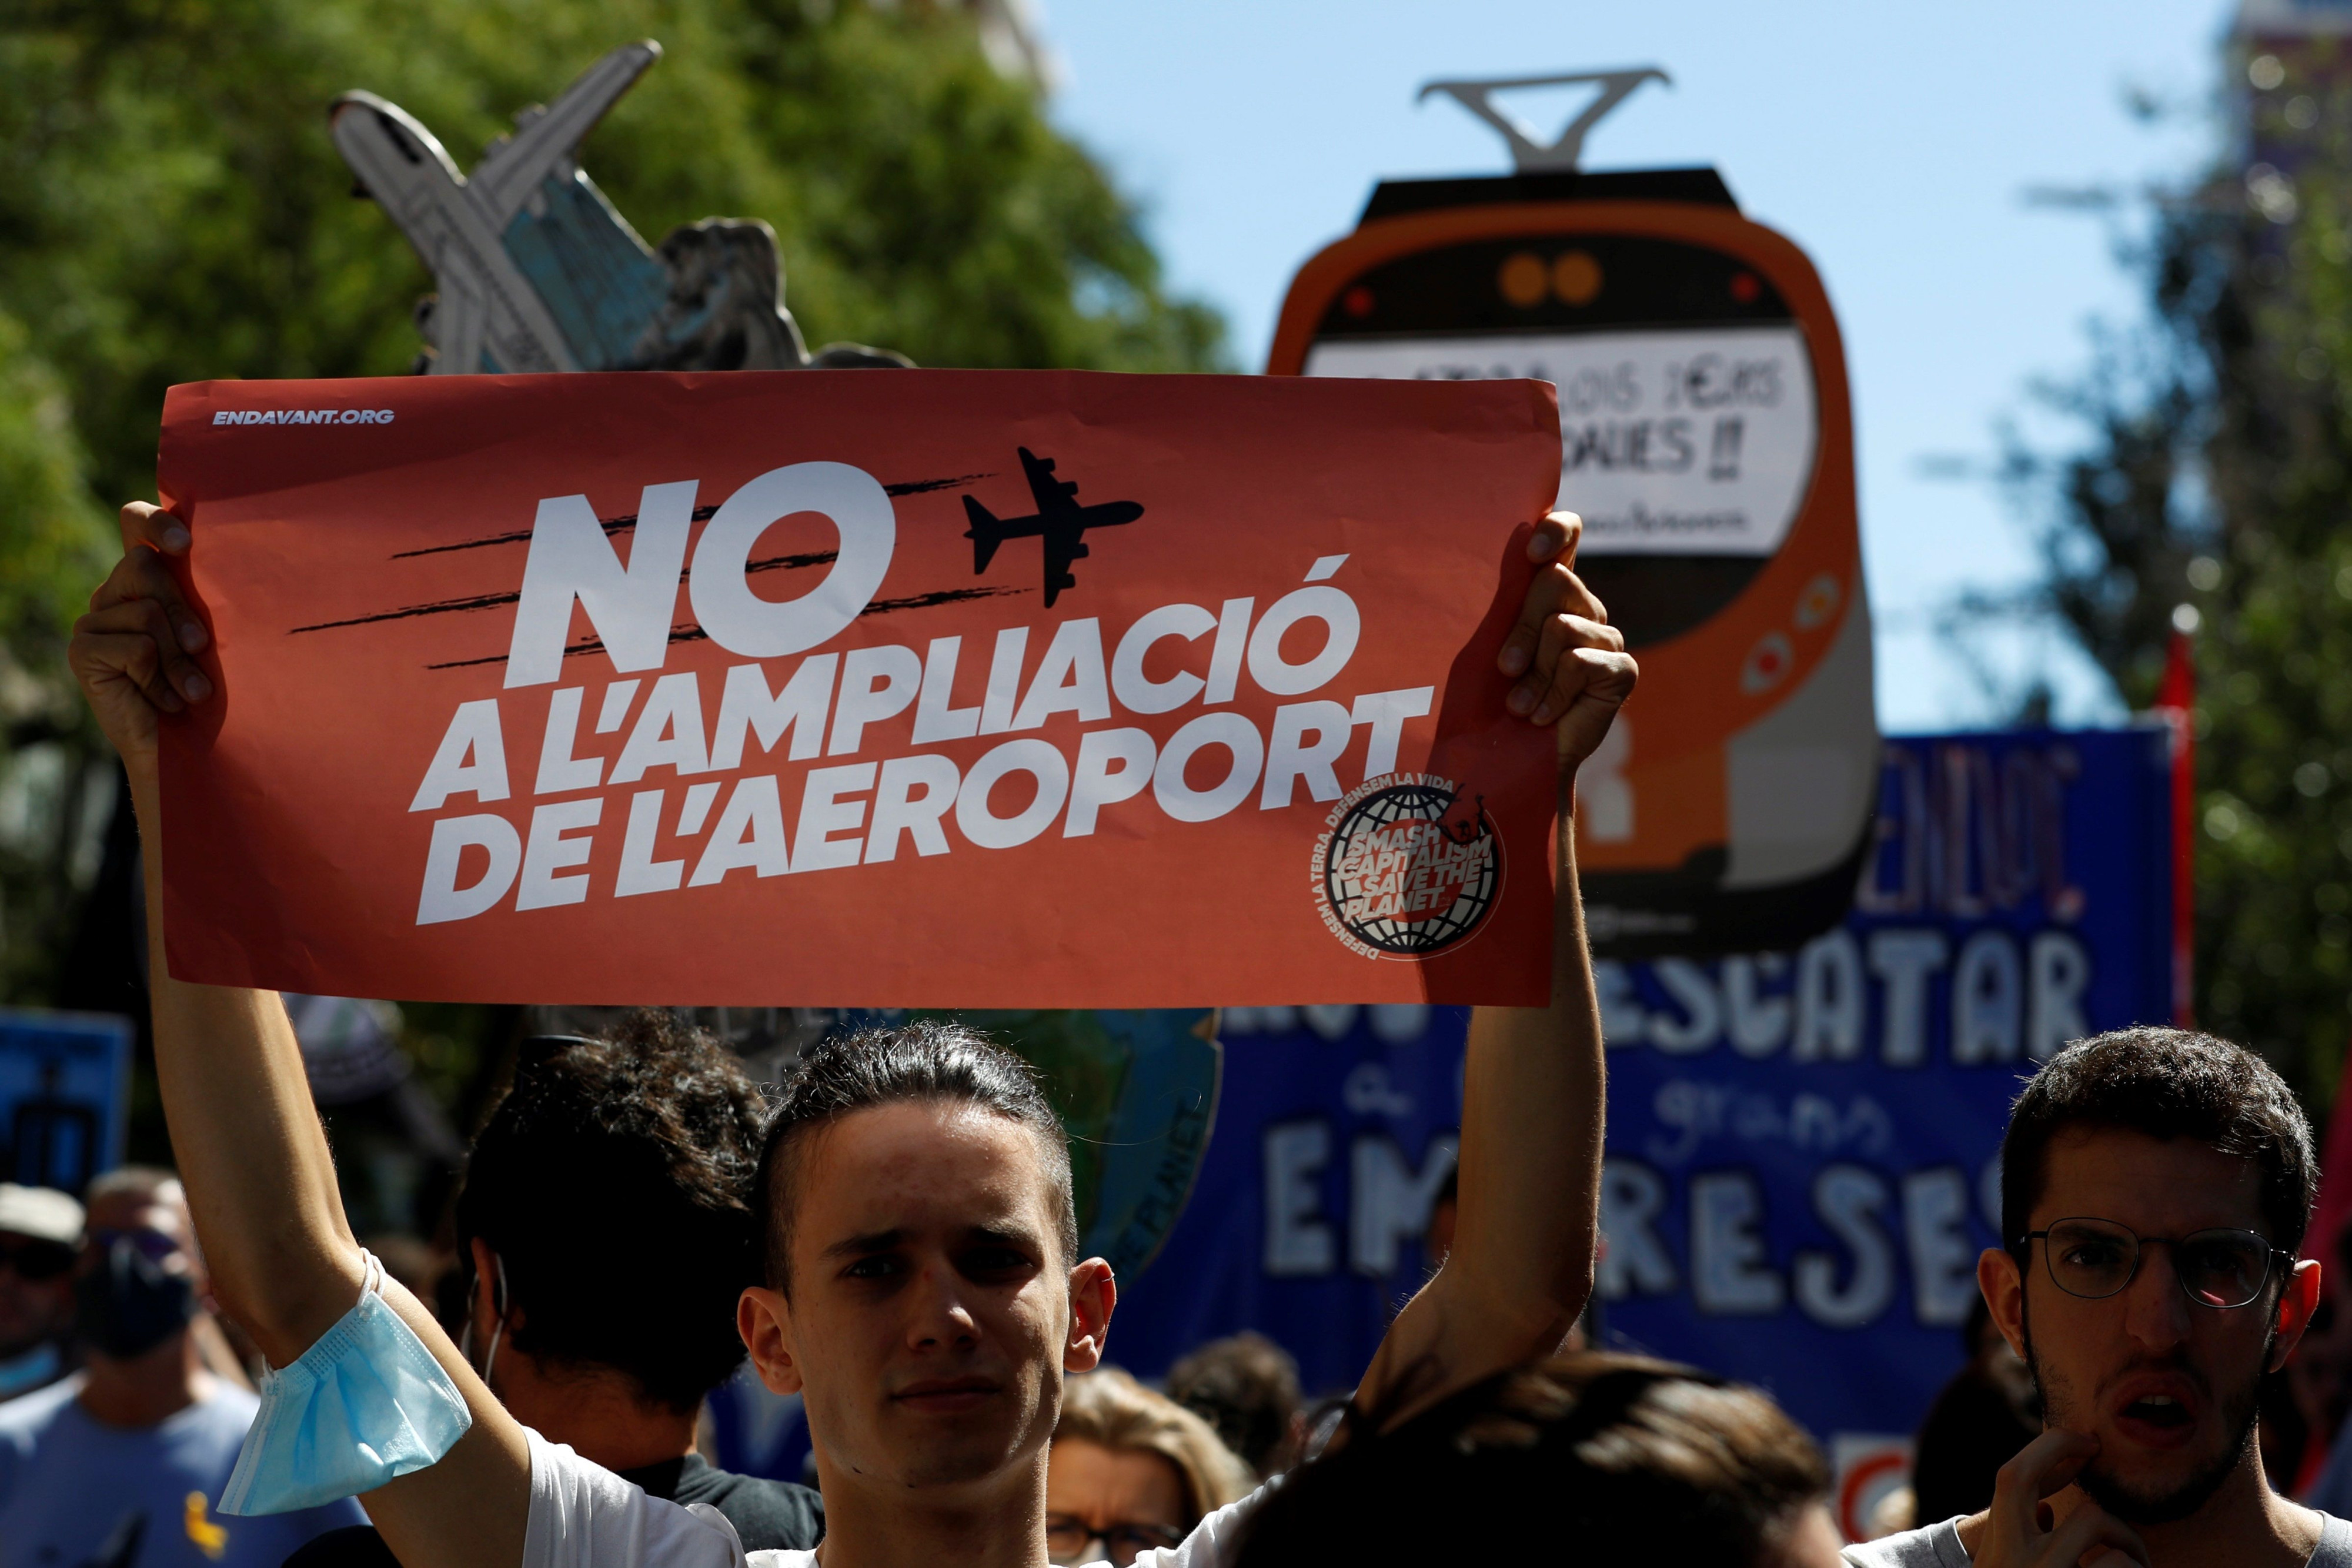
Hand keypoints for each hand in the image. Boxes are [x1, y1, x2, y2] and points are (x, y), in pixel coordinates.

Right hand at [68, 502, 211, 775]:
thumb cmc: (212, 685)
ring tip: (191, 689)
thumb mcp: (215, 636)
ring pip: (146, 612)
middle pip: (145, 565)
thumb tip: (221, 565)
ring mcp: (95, 620)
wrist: (190, 746)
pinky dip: (160, 678)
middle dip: (183, 609)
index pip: (136, 523)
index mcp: (149, 579)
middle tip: (201, 648)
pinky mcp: (83, 649)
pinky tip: (166, 699)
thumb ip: (205, 597)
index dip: (155, 523)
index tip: (186, 544)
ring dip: (179, 658)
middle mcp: (116, 592)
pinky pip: (135, 647)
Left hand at [1495, 511, 1635, 771]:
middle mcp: (1583, 608)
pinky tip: (1545, 715)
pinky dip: (1553, 693)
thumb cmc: (1489, 700)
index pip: (1567, 532)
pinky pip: (1579, 662)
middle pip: (1555, 580)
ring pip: (1562, 626)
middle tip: (1506, 669)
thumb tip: (1521, 537)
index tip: (1532, 552)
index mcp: (1550, 592)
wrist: (1507, 761)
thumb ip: (1509, 596)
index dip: (1556, 529)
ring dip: (1533, 673)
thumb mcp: (1488, 642)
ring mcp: (1606, 637)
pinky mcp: (1621, 669)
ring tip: (1523, 704)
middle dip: (1521, 629)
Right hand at [1974, 1431, 2146, 1567]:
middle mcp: (2011, 1561)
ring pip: (2094, 1518)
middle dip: (2061, 1447)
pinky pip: (2118, 1562)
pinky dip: (2135, 1565)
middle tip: (2094, 1447)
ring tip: (2137, 1559)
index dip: (2048, 1450)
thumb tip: (2045, 1506)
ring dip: (2126, 1536)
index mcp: (1996, 1552)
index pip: (2011, 1481)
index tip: (2082, 1445)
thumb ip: (2024, 1540)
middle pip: (2019, 1476)